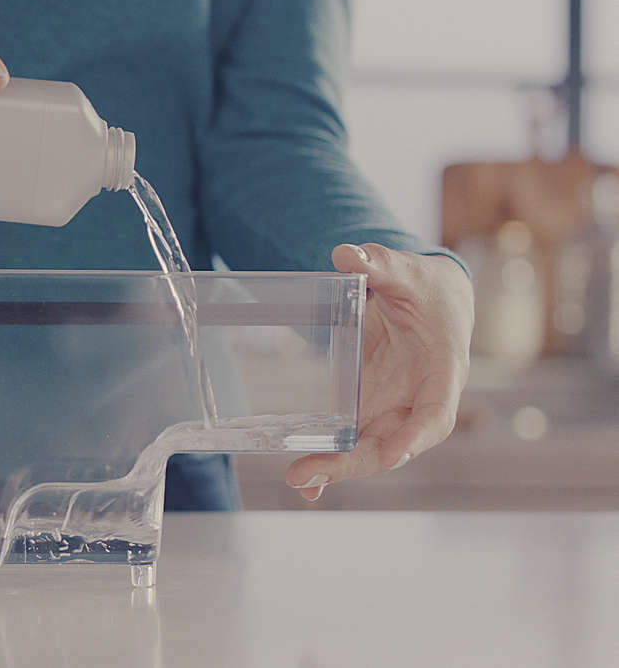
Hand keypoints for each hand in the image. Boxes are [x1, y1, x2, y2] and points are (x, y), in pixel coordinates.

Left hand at [285, 243, 474, 501]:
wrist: (429, 299)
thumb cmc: (425, 288)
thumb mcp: (407, 272)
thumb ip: (380, 264)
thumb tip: (348, 255)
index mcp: (441, 372)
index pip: (435, 414)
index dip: (416, 435)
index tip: (396, 453)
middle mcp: (417, 402)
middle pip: (392, 445)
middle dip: (353, 464)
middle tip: (307, 475)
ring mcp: (392, 410)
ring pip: (368, 450)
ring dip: (335, 469)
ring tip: (298, 480)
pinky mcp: (370, 409)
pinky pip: (351, 442)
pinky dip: (330, 462)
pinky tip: (305, 483)